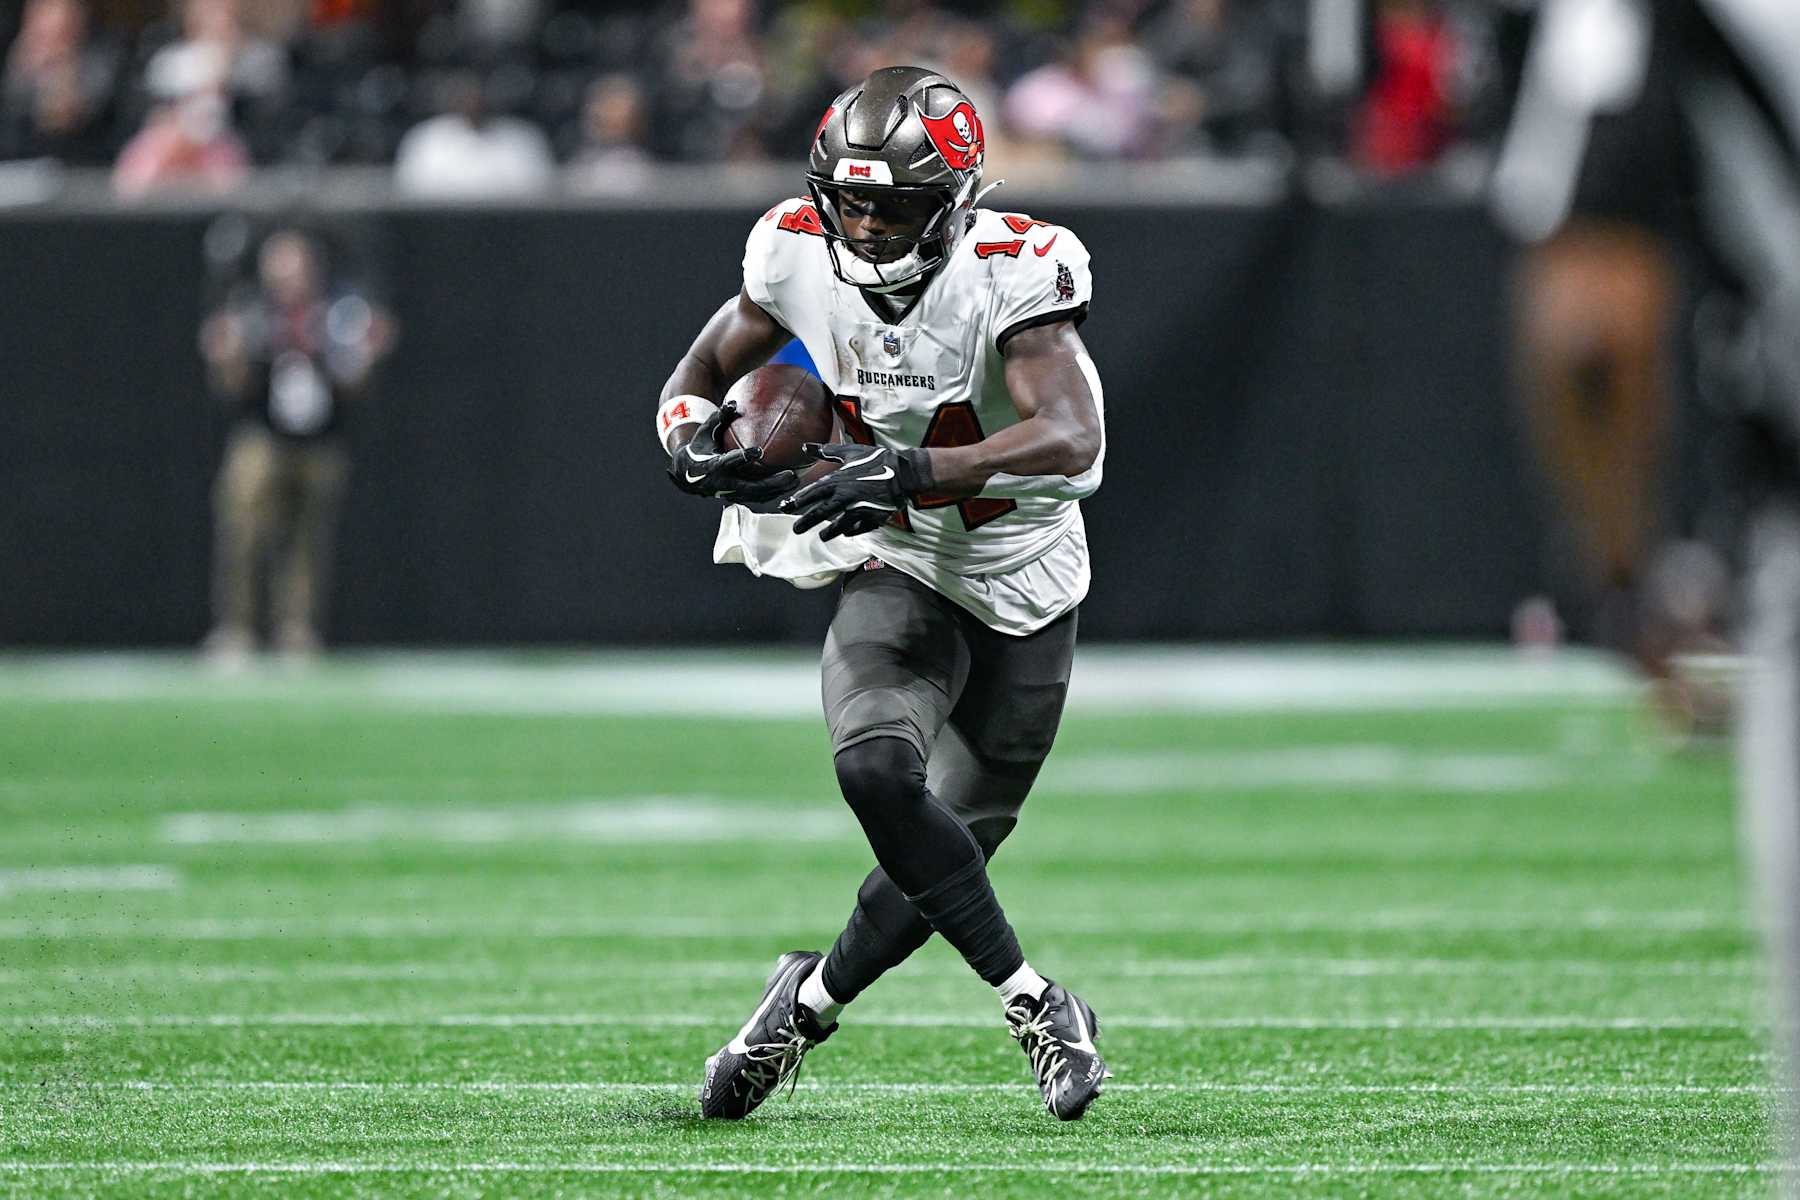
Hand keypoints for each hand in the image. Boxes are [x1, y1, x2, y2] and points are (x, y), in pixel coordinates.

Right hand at [667, 401, 798, 501]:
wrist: (687, 474)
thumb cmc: (699, 448)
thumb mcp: (705, 432)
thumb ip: (719, 417)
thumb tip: (734, 404)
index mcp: (712, 466)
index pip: (728, 462)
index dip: (743, 458)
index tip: (758, 451)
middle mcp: (722, 483)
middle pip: (750, 487)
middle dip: (771, 483)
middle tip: (790, 474)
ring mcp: (730, 493)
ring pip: (757, 496)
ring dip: (777, 490)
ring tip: (796, 480)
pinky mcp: (737, 497)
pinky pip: (757, 497)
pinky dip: (773, 493)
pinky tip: (789, 485)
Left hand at [779, 442, 931, 540]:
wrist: (903, 472)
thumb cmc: (876, 459)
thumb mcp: (850, 452)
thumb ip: (826, 451)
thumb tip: (805, 446)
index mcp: (838, 480)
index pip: (812, 493)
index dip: (798, 501)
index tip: (785, 507)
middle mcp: (845, 496)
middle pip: (821, 513)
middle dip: (806, 522)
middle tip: (796, 530)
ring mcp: (858, 509)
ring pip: (838, 525)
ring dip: (829, 532)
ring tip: (821, 536)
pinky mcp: (872, 518)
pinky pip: (858, 528)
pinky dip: (851, 531)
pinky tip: (845, 533)